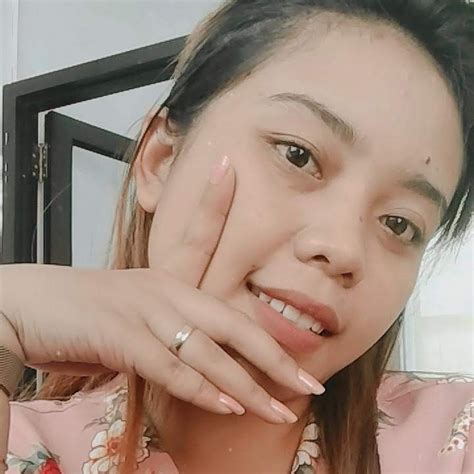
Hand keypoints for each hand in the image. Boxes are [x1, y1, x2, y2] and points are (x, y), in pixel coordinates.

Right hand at [0, 157, 323, 423]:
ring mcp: (144, 311)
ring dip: (246, 386)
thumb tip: (195, 357)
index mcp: (166, 277)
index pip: (199, 236)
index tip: (233, 174)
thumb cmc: (81, 313)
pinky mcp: (121, 337)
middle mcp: (163, 288)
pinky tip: (228, 405)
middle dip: (275, 356)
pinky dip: (200, 389)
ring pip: (208, 352)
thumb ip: (167, 332)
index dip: (216, 203)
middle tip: (311, 380)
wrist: (23, 309)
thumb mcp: (132, 313)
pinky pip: (171, 368)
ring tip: (280, 410)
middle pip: (232, 322)